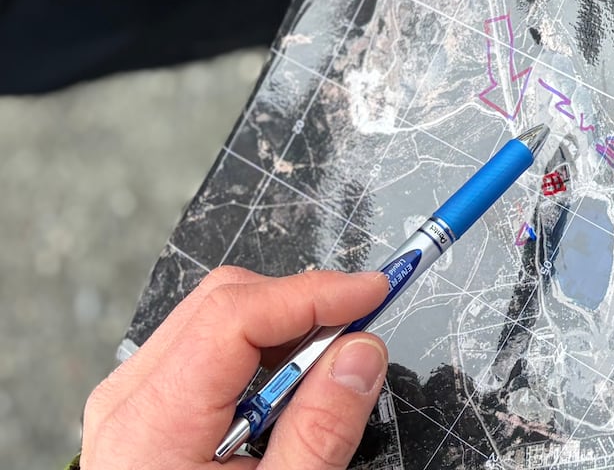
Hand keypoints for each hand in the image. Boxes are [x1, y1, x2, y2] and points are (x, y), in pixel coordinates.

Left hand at [83, 267, 390, 469]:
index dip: (314, 294)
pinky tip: (291, 390)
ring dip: (284, 328)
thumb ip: (322, 428)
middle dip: (303, 304)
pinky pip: (207, 346)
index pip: (236, 316)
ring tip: (329, 371)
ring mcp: (134, 400)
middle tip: (364, 329)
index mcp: (155, 423)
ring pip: (216, 315)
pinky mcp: (148, 406)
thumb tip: (362, 354)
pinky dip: (260, 351)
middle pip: (224, 300)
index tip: (374, 293)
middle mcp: (132, 399)